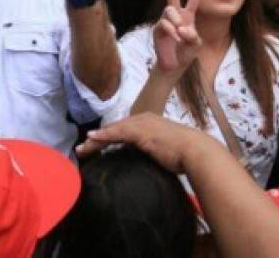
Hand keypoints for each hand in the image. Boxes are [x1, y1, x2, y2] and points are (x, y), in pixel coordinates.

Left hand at [75, 113, 207, 173]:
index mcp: (149, 121)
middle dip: (98, 139)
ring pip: (112, 130)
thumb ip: (154, 150)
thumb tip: (149, 160)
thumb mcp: (166, 149)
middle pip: (115, 128)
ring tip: (81, 149)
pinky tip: (91, 139)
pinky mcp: (139, 132)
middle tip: (83, 148)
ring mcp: (141, 124)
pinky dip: (103, 136)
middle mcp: (143, 118)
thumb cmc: (186, 154)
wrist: (196, 151)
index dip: (109, 137)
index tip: (96, 146)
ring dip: (95, 140)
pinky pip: (116, 133)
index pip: (123, 129)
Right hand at [153, 0, 201, 74]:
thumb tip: (181, 28)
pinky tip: (176, 39)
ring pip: (169, 10)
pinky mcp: (158, 29)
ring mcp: (165, 21)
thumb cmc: (186, 52)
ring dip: (176, 21)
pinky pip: (164, 24)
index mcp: (188, 15)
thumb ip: (192, 37)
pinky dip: (172, 31)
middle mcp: (176, 15)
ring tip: (180, 34)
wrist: (174, 65)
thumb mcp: (196, 45)